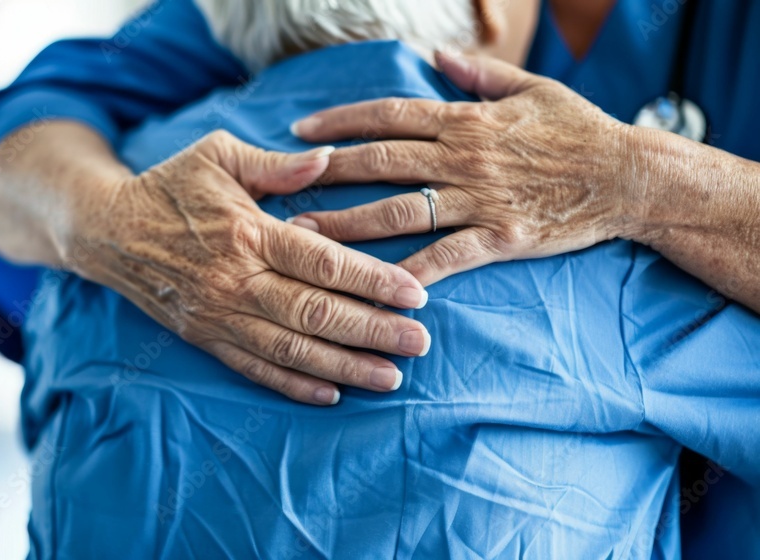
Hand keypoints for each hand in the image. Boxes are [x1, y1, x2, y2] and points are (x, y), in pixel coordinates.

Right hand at [60, 130, 430, 404]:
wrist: (106, 230)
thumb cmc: (170, 186)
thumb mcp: (218, 155)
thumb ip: (275, 164)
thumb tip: (328, 161)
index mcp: (247, 231)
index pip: (323, 262)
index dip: (373, 281)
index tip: (416, 295)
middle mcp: (235, 280)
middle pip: (315, 313)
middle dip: (373, 331)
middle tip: (420, 344)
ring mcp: (218, 314)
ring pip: (290, 349)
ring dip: (344, 366)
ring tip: (390, 377)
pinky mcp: (205, 337)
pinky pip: (254, 367)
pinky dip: (293, 384)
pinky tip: (331, 393)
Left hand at [288, 52, 643, 284]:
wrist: (630, 176)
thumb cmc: (581, 129)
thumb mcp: (531, 89)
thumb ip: (479, 74)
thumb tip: (437, 57)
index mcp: (466, 120)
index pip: (389, 115)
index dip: (340, 122)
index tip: (301, 132)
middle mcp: (464, 156)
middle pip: (381, 162)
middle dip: (326, 174)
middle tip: (281, 188)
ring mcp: (481, 198)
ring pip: (401, 211)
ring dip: (348, 225)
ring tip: (305, 237)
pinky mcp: (501, 237)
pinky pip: (446, 257)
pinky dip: (411, 273)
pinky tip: (377, 289)